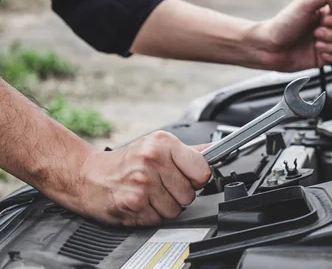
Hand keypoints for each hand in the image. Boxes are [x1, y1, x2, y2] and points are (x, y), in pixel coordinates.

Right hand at [74, 131, 210, 226]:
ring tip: (149, 194)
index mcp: (162, 143)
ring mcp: (142, 183)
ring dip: (164, 207)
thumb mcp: (155, 146)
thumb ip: (187, 151)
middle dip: (178, 195)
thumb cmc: (124, 162)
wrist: (86, 175)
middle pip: (190, 194)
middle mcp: (153, 160)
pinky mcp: (133, 204)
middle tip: (161, 186)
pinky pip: (158, 220)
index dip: (197, 179)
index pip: (202, 170)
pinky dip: (150, 215)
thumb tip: (213, 151)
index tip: (189, 178)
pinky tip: (139, 203)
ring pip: (176, 210)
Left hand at [256, 0, 331, 71]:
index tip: (323, 21)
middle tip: (315, 34)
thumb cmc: (283, 24)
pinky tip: (320, 54)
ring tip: (315, 44)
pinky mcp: (325, 59)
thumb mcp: (304, 2)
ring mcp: (328, 44)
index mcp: (326, 14)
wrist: (270, 47)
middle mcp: (328, 28)